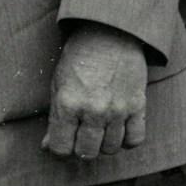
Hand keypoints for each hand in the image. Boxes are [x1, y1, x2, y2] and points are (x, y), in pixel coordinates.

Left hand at [44, 23, 147, 161]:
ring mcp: (118, 109)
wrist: (110, 32)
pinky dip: (127, 140)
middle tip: (82, 135)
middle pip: (87, 153)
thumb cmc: (79, 58)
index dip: (60, 149)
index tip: (63, 142)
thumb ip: (54, 118)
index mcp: (68, 104)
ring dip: (104, 143)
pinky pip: (135, 139)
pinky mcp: (138, 105)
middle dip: (81, 148)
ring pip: (111, 148)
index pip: (61, 149)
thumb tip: (47, 147)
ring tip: (100, 128)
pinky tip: (119, 129)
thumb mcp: (58, 85)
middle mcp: (93, 110)